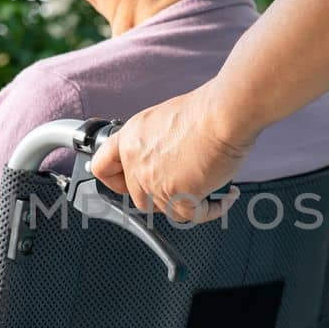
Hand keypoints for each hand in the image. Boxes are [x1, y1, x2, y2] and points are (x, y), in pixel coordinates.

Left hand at [91, 83, 254, 222]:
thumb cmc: (205, 110)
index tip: (124, 184)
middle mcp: (137, 162)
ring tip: (211, 187)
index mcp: (131, 139)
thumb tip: (167, 158)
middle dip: (162, 196)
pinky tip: (225, 196)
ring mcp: (155, 183)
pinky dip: (213, 209)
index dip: (115, 180)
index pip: (103, 168)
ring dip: (189, 202)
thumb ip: (157, 143)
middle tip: (185, 185)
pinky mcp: (178, 197)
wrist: (223, 114)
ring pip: (165, 210)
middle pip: (138, 197)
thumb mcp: (166, 119)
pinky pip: (193, 216)